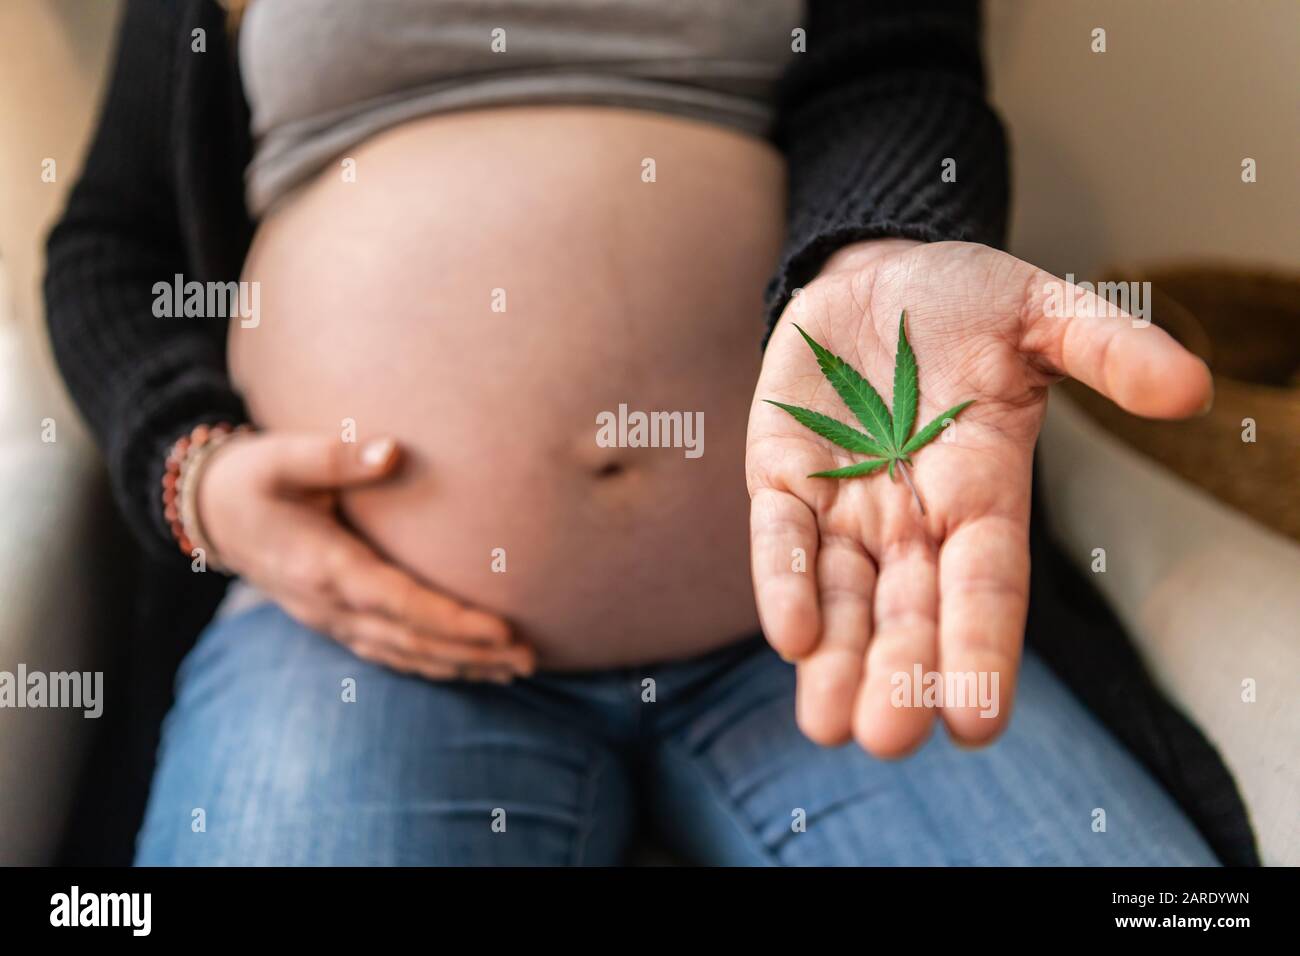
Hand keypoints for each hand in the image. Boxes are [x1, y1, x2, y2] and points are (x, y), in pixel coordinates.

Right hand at [197, 431, 534, 681]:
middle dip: (471, 652)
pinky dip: (431, 664)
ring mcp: (329, 620)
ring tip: (516, 669)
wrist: (209, 512)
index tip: (500, 628)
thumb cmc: (253, 477)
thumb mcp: (282, 456)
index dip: (449, 619)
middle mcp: (328, 605)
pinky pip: (389, 653)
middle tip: (529, 657)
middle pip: (409, 640)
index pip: (397, 602)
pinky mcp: (333, 622)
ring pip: (402, 655)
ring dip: (460, 665)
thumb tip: (392, 451)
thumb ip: (335, 455)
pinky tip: (470, 668)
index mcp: (322, 565)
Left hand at [747, 239, 1210, 756]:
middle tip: (886, 740)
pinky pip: (781, 538)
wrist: (876, 273)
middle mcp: (913, 517)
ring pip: (840, 596)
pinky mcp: (783, 476)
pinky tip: (789, 637)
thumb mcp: (1040, 314)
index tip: (977, 721)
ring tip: (827, 726)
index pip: (986, 586)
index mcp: (982, 492)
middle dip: (898, 675)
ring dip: (835, 659)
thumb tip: (1190, 389)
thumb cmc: (965, 304)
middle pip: (908, 611)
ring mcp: (845, 503)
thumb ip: (1104, 349)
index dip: (981, 649)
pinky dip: (783, 582)